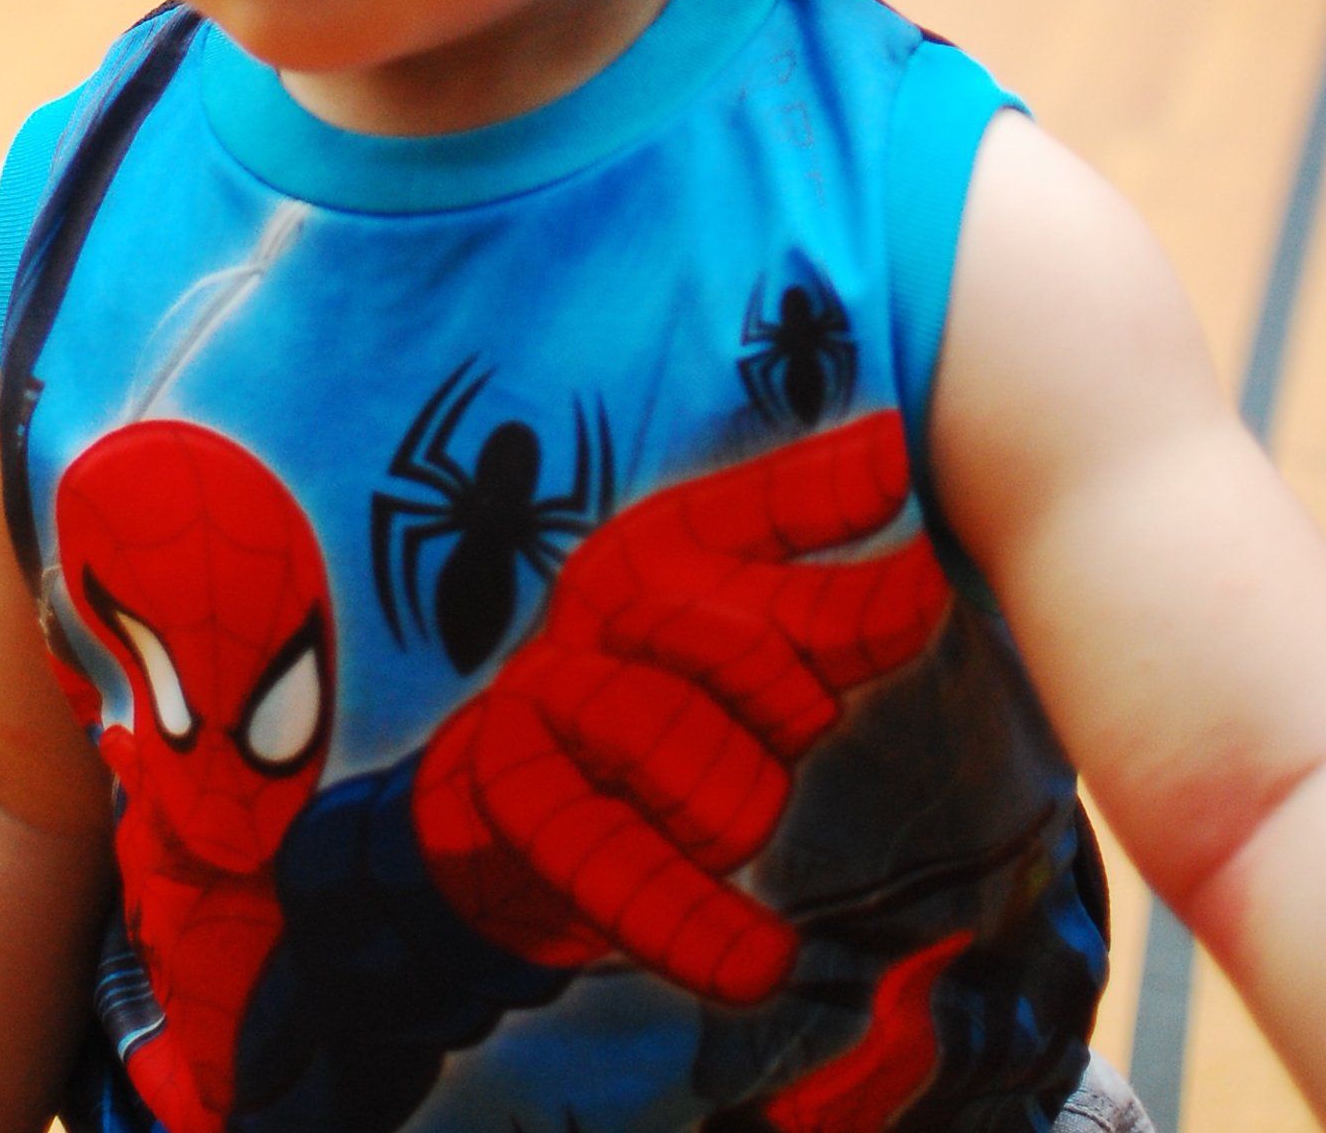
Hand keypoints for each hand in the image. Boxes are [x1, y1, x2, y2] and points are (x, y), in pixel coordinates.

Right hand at [412, 410, 948, 1005]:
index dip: (854, 571)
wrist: (488, 801)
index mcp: (656, 540)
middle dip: (791, 715)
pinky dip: (694, 924)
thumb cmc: (646, 693)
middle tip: (773, 735)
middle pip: (758, 662)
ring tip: (723, 821)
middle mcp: (598, 595)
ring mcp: (549, 689)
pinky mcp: (514, 789)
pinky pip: (623, 864)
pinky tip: (759, 963)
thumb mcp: (723, 611)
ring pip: (715, 775)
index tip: (926, 593)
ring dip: (738, 813)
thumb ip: (814, 553)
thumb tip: (892, 452)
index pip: (768, 532)